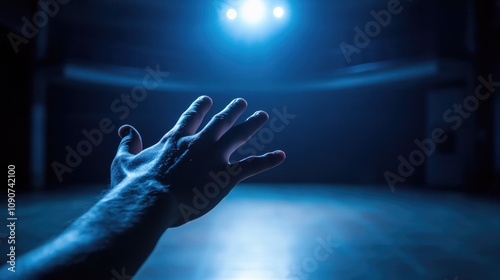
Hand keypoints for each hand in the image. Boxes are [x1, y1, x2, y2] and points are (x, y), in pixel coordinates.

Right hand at [111, 96, 285, 226]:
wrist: (150, 200)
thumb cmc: (134, 185)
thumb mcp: (124, 162)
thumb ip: (127, 144)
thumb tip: (124, 129)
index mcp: (175, 140)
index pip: (191, 118)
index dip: (200, 108)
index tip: (207, 99)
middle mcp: (198, 143)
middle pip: (220, 122)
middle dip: (232, 110)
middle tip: (242, 102)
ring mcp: (214, 157)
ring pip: (238, 136)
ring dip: (252, 124)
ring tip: (263, 115)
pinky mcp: (226, 175)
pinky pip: (252, 165)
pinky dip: (268, 159)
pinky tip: (281, 155)